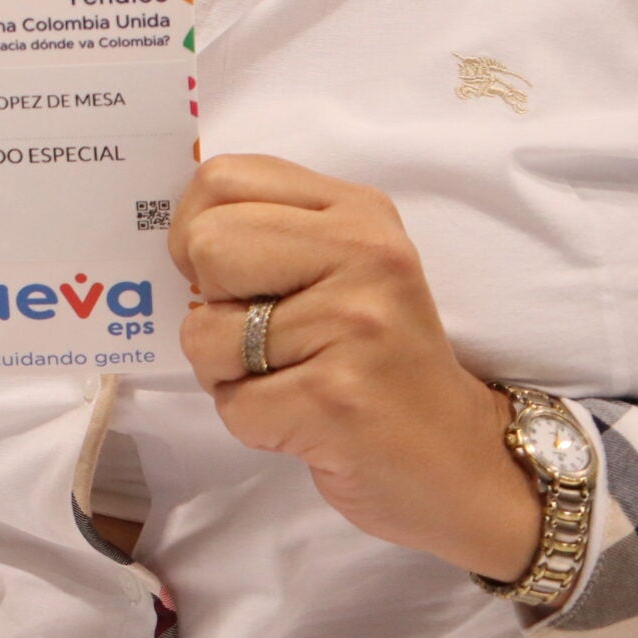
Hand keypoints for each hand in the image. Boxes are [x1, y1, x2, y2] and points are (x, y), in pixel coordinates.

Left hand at [167, 154, 540, 580]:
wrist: (458, 459)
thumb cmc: (379, 359)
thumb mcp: (344, 265)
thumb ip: (270, 227)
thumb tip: (178, 217)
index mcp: (358, 211)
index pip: (223, 178)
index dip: (196, 229)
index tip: (227, 273)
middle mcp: (365, 255)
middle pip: (207, 245)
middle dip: (210, 303)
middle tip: (260, 333)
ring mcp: (354, 326)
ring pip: (205, 334)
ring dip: (229, 374)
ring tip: (292, 380)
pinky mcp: (336, 399)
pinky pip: (233, 403)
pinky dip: (254, 423)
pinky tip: (305, 420)